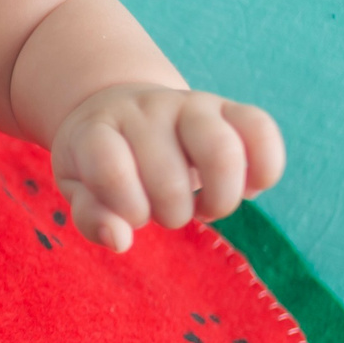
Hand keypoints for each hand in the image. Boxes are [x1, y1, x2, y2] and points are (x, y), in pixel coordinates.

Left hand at [49, 83, 283, 251]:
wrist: (120, 109)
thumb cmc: (101, 161)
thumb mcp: (78, 187)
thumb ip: (91, 215)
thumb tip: (119, 239)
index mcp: (99, 129)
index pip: (109, 169)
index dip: (126, 207)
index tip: (133, 215)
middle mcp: (145, 110)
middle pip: (168, 176)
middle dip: (171, 213)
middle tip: (169, 211)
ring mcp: (190, 104)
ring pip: (221, 151)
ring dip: (220, 199)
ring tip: (208, 207)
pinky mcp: (230, 107)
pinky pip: (261, 129)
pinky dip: (265, 168)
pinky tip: (249, 188)